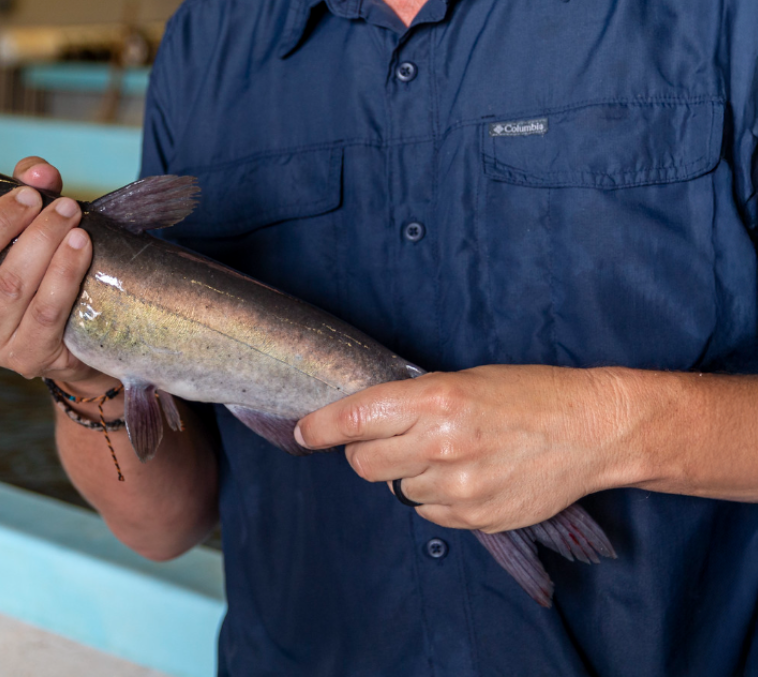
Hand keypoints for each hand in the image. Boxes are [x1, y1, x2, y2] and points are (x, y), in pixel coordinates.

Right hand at [0, 157, 113, 391]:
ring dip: (41, 240)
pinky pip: (45, 310)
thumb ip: (27, 192)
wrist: (78, 335)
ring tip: (68, 212)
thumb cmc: (42, 271)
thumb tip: (37, 172)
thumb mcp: (28, 226)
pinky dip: (64, 271)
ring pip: (9, 285)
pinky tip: (81, 244)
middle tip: (32, 197)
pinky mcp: (28, 356)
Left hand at [294, 365, 633, 531]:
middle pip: (363, 464)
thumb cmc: (529, 395)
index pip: (353, 419)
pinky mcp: (475, 517)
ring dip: (408, 475)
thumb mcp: (464, 380)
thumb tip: (364, 423)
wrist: (593, 430)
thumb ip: (412, 403)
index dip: (320, 427)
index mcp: (435, 400)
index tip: (305, 431)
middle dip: (368, 452)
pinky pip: (428, 512)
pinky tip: (468, 476)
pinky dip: (436, 498)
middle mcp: (441, 444)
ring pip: (396, 490)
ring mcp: (459, 487)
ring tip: (449, 455)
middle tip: (392, 440)